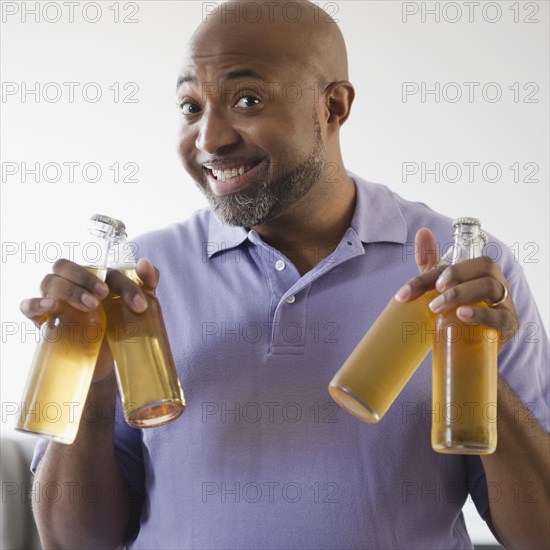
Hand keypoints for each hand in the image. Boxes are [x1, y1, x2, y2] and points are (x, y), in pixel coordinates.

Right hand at [20, 258, 159, 382]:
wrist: (111, 365)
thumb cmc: (122, 328)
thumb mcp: (140, 307)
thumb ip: (146, 284)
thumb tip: (144, 263)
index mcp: (95, 279)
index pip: (104, 270)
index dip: (123, 284)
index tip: (139, 305)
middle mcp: (72, 286)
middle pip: (66, 266)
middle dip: (85, 278)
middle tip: (104, 295)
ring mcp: (56, 303)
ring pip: (49, 282)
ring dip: (69, 290)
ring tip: (90, 306)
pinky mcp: (44, 322)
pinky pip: (28, 306)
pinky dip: (35, 303)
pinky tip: (49, 306)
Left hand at [396, 228, 518, 347]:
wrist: (474, 348)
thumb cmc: (458, 310)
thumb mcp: (441, 286)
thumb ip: (431, 262)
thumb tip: (423, 231)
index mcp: (479, 270)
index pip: (456, 264)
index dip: (427, 276)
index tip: (404, 294)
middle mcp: (495, 282)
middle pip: (482, 267)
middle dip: (454, 274)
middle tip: (431, 292)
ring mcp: (504, 303)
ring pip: (490, 287)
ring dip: (461, 293)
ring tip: (437, 307)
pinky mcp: (508, 325)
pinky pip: (500, 316)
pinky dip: (481, 314)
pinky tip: (462, 315)